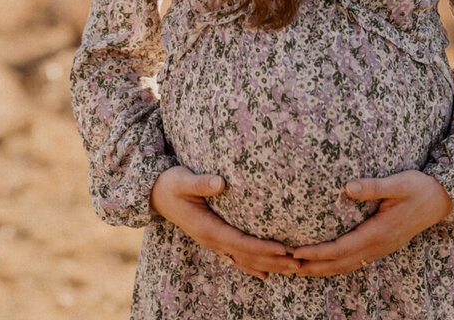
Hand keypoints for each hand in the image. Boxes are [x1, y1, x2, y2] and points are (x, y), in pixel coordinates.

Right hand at [149, 166, 299, 279]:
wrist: (156, 194)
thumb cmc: (172, 183)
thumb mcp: (183, 180)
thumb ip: (200, 182)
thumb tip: (220, 182)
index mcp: (207, 228)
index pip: (240, 242)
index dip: (261, 247)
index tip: (283, 248)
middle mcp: (212, 240)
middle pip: (247, 257)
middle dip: (273, 261)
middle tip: (298, 264)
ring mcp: (213, 243)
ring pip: (244, 261)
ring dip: (268, 266)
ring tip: (292, 269)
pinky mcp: (214, 240)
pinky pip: (236, 258)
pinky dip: (252, 267)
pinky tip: (266, 273)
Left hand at [291, 170, 452, 276]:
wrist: (442, 199)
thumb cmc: (420, 187)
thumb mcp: (399, 182)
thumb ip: (374, 186)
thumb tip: (348, 187)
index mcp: (380, 232)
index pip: (342, 248)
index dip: (318, 252)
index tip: (296, 252)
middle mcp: (379, 245)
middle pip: (340, 263)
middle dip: (313, 267)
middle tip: (287, 267)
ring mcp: (382, 248)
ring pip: (347, 266)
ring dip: (323, 270)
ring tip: (300, 269)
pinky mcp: (383, 246)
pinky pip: (355, 261)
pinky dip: (336, 265)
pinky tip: (325, 264)